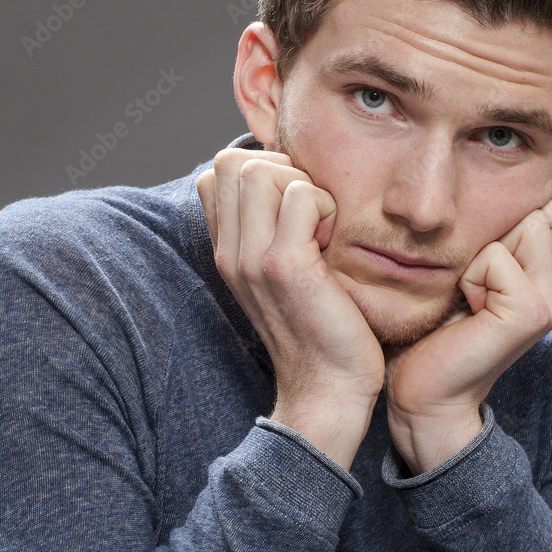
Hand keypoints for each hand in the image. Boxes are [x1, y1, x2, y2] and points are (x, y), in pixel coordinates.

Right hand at [196, 149, 384, 466]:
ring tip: (321, 228)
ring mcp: (251, 259)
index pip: (218, 171)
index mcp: (227, 251)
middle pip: (234, 162)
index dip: (262, 171)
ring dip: (303, 186)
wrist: (328, 389)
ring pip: (262, 171)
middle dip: (282, 171)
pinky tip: (333, 242)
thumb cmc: (321, 330)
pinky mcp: (284, 266)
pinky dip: (325, 206)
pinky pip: (300, 196)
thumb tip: (293, 180)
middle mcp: (230, 252)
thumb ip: (273, 231)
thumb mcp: (284, 276)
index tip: (294, 208)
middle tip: (311, 215)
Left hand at [384, 195, 551, 474]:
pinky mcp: (529, 312)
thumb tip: (523, 197)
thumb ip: (505, 238)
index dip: (524, 216)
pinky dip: (471, 276)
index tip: (490, 261)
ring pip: (528, 225)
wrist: (427, 391)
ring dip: (483, 255)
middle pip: (546, 211)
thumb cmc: (436, 331)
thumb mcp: (475, 273)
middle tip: (475, 285)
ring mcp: (550, 302)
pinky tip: (467, 308)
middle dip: (498, 234)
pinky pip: (498, 256)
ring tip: (470, 295)